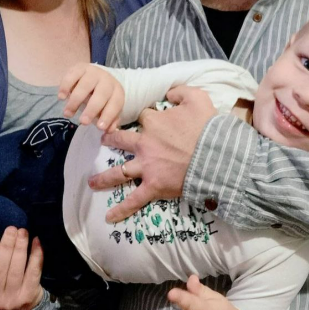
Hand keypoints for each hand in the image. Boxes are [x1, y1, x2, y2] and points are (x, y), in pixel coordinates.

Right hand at [0, 227, 43, 309]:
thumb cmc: (3, 289)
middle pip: (0, 269)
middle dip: (6, 246)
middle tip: (11, 229)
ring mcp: (12, 300)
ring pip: (16, 270)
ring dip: (20, 248)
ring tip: (22, 232)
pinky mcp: (28, 296)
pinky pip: (33, 272)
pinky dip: (35, 255)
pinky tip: (36, 242)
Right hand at [59, 63, 123, 131]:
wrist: (96, 76)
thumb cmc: (102, 98)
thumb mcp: (108, 108)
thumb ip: (110, 120)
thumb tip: (109, 130)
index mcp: (117, 91)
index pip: (115, 104)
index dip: (108, 116)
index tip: (99, 127)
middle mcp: (107, 80)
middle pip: (101, 94)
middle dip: (92, 109)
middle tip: (83, 122)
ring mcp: (93, 72)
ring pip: (85, 85)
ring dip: (75, 101)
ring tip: (67, 114)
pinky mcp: (79, 67)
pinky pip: (72, 75)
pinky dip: (65, 86)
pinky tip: (61, 97)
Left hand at [88, 85, 215, 222]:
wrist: (216, 156)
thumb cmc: (208, 128)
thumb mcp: (198, 98)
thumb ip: (180, 91)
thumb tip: (169, 93)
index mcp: (154, 123)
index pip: (143, 117)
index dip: (147, 118)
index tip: (151, 120)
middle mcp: (145, 144)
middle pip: (121, 140)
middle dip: (110, 139)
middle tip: (104, 140)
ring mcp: (147, 166)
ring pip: (119, 172)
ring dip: (104, 177)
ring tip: (92, 182)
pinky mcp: (153, 185)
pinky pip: (134, 200)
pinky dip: (121, 210)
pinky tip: (109, 217)